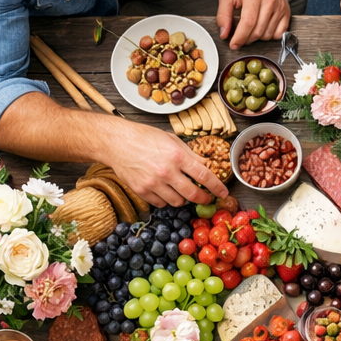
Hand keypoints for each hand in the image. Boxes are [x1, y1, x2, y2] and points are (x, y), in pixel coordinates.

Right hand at [100, 121, 228, 206]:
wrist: (116, 142)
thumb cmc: (144, 137)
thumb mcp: (172, 140)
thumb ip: (191, 155)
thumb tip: (207, 165)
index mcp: (177, 156)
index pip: (204, 176)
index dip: (217, 187)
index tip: (223, 193)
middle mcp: (166, 171)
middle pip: (193, 195)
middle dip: (204, 199)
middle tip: (207, 198)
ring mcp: (153, 183)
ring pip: (178, 202)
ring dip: (183, 199)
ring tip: (181, 190)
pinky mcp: (142, 191)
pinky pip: (161, 203)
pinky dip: (166, 200)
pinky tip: (164, 190)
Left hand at [217, 0, 290, 48]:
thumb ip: (223, 15)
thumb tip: (224, 34)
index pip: (248, 23)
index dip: (240, 37)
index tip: (234, 45)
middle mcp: (270, 0)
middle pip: (258, 31)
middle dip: (247, 39)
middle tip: (240, 36)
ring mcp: (280, 7)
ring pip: (268, 35)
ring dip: (257, 37)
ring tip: (251, 28)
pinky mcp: (287, 12)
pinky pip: (279, 34)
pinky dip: (269, 35)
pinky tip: (262, 27)